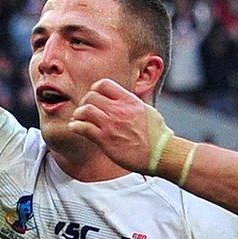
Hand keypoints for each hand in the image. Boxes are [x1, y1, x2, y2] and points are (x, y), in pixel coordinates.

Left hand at [69, 79, 195, 182]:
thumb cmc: (157, 136)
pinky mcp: (106, 140)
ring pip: (85, 110)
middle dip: (84, 102)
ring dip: (78, 114)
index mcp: (129, 101)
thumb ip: (132, 104)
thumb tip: (124, 100)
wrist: (161, 154)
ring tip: (79, 119)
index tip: (94, 98)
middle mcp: (120, 110)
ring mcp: (112, 124)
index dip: (94, 89)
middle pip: (91, 96)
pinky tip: (75, 128)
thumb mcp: (146, 111)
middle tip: (84, 111)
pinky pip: (83, 128)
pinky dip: (76, 126)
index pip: (103, 84)